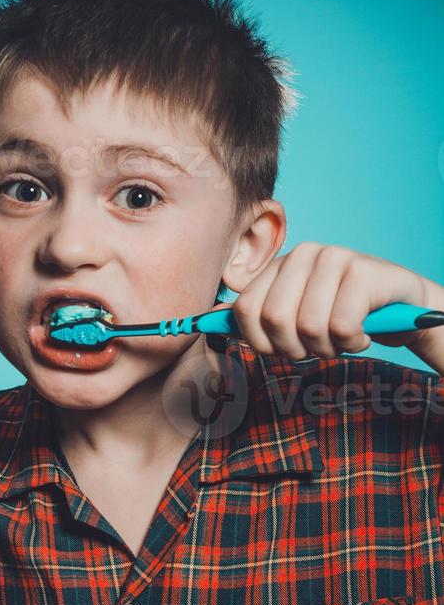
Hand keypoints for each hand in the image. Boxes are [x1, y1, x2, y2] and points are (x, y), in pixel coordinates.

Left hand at [218, 241, 429, 362]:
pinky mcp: (363, 271)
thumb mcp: (294, 316)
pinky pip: (341, 328)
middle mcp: (302, 254)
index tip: (283, 349)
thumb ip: (255, 317)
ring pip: (309, 327)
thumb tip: (206, 322)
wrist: (399, 309)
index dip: (260, 344)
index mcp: (278, 267)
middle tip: (317, 348)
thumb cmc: (341, 315)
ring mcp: (333, 258)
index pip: (244, 312)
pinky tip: (363, 333)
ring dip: (328, 349)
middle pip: (274, 320)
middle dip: (295, 349)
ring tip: (342, 340)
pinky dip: (352, 344)